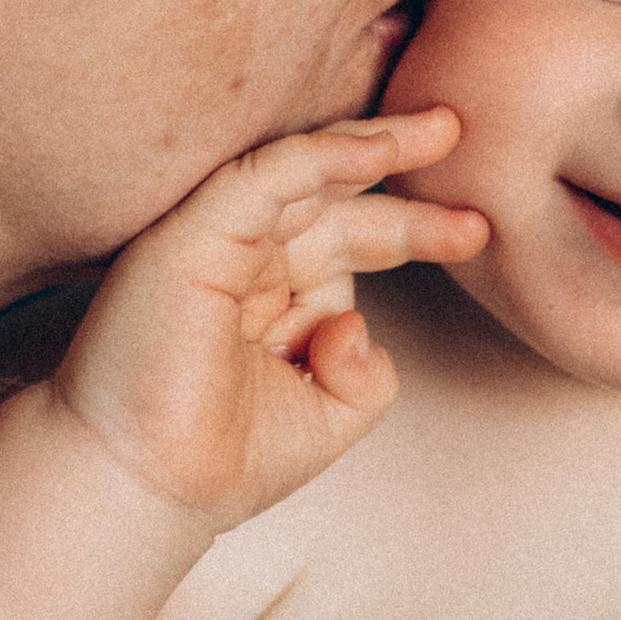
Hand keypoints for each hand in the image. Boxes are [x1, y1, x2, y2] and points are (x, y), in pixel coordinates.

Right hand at [49, 107, 488, 528]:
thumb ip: (365, 374)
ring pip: (302, 170)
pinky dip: (323, 157)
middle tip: (463, 131)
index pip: (344, 238)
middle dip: (404, 167)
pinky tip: (379, 149)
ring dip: (376, 143)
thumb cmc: (217, 464)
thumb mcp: (326, 417)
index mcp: (268, 294)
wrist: (143, 492)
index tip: (477, 229)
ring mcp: (213, 240)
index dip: (412, 227)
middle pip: (333, 197)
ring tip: (445, 127)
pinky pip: (265, 178)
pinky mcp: (191, 236)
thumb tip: (361, 324)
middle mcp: (241, 257)